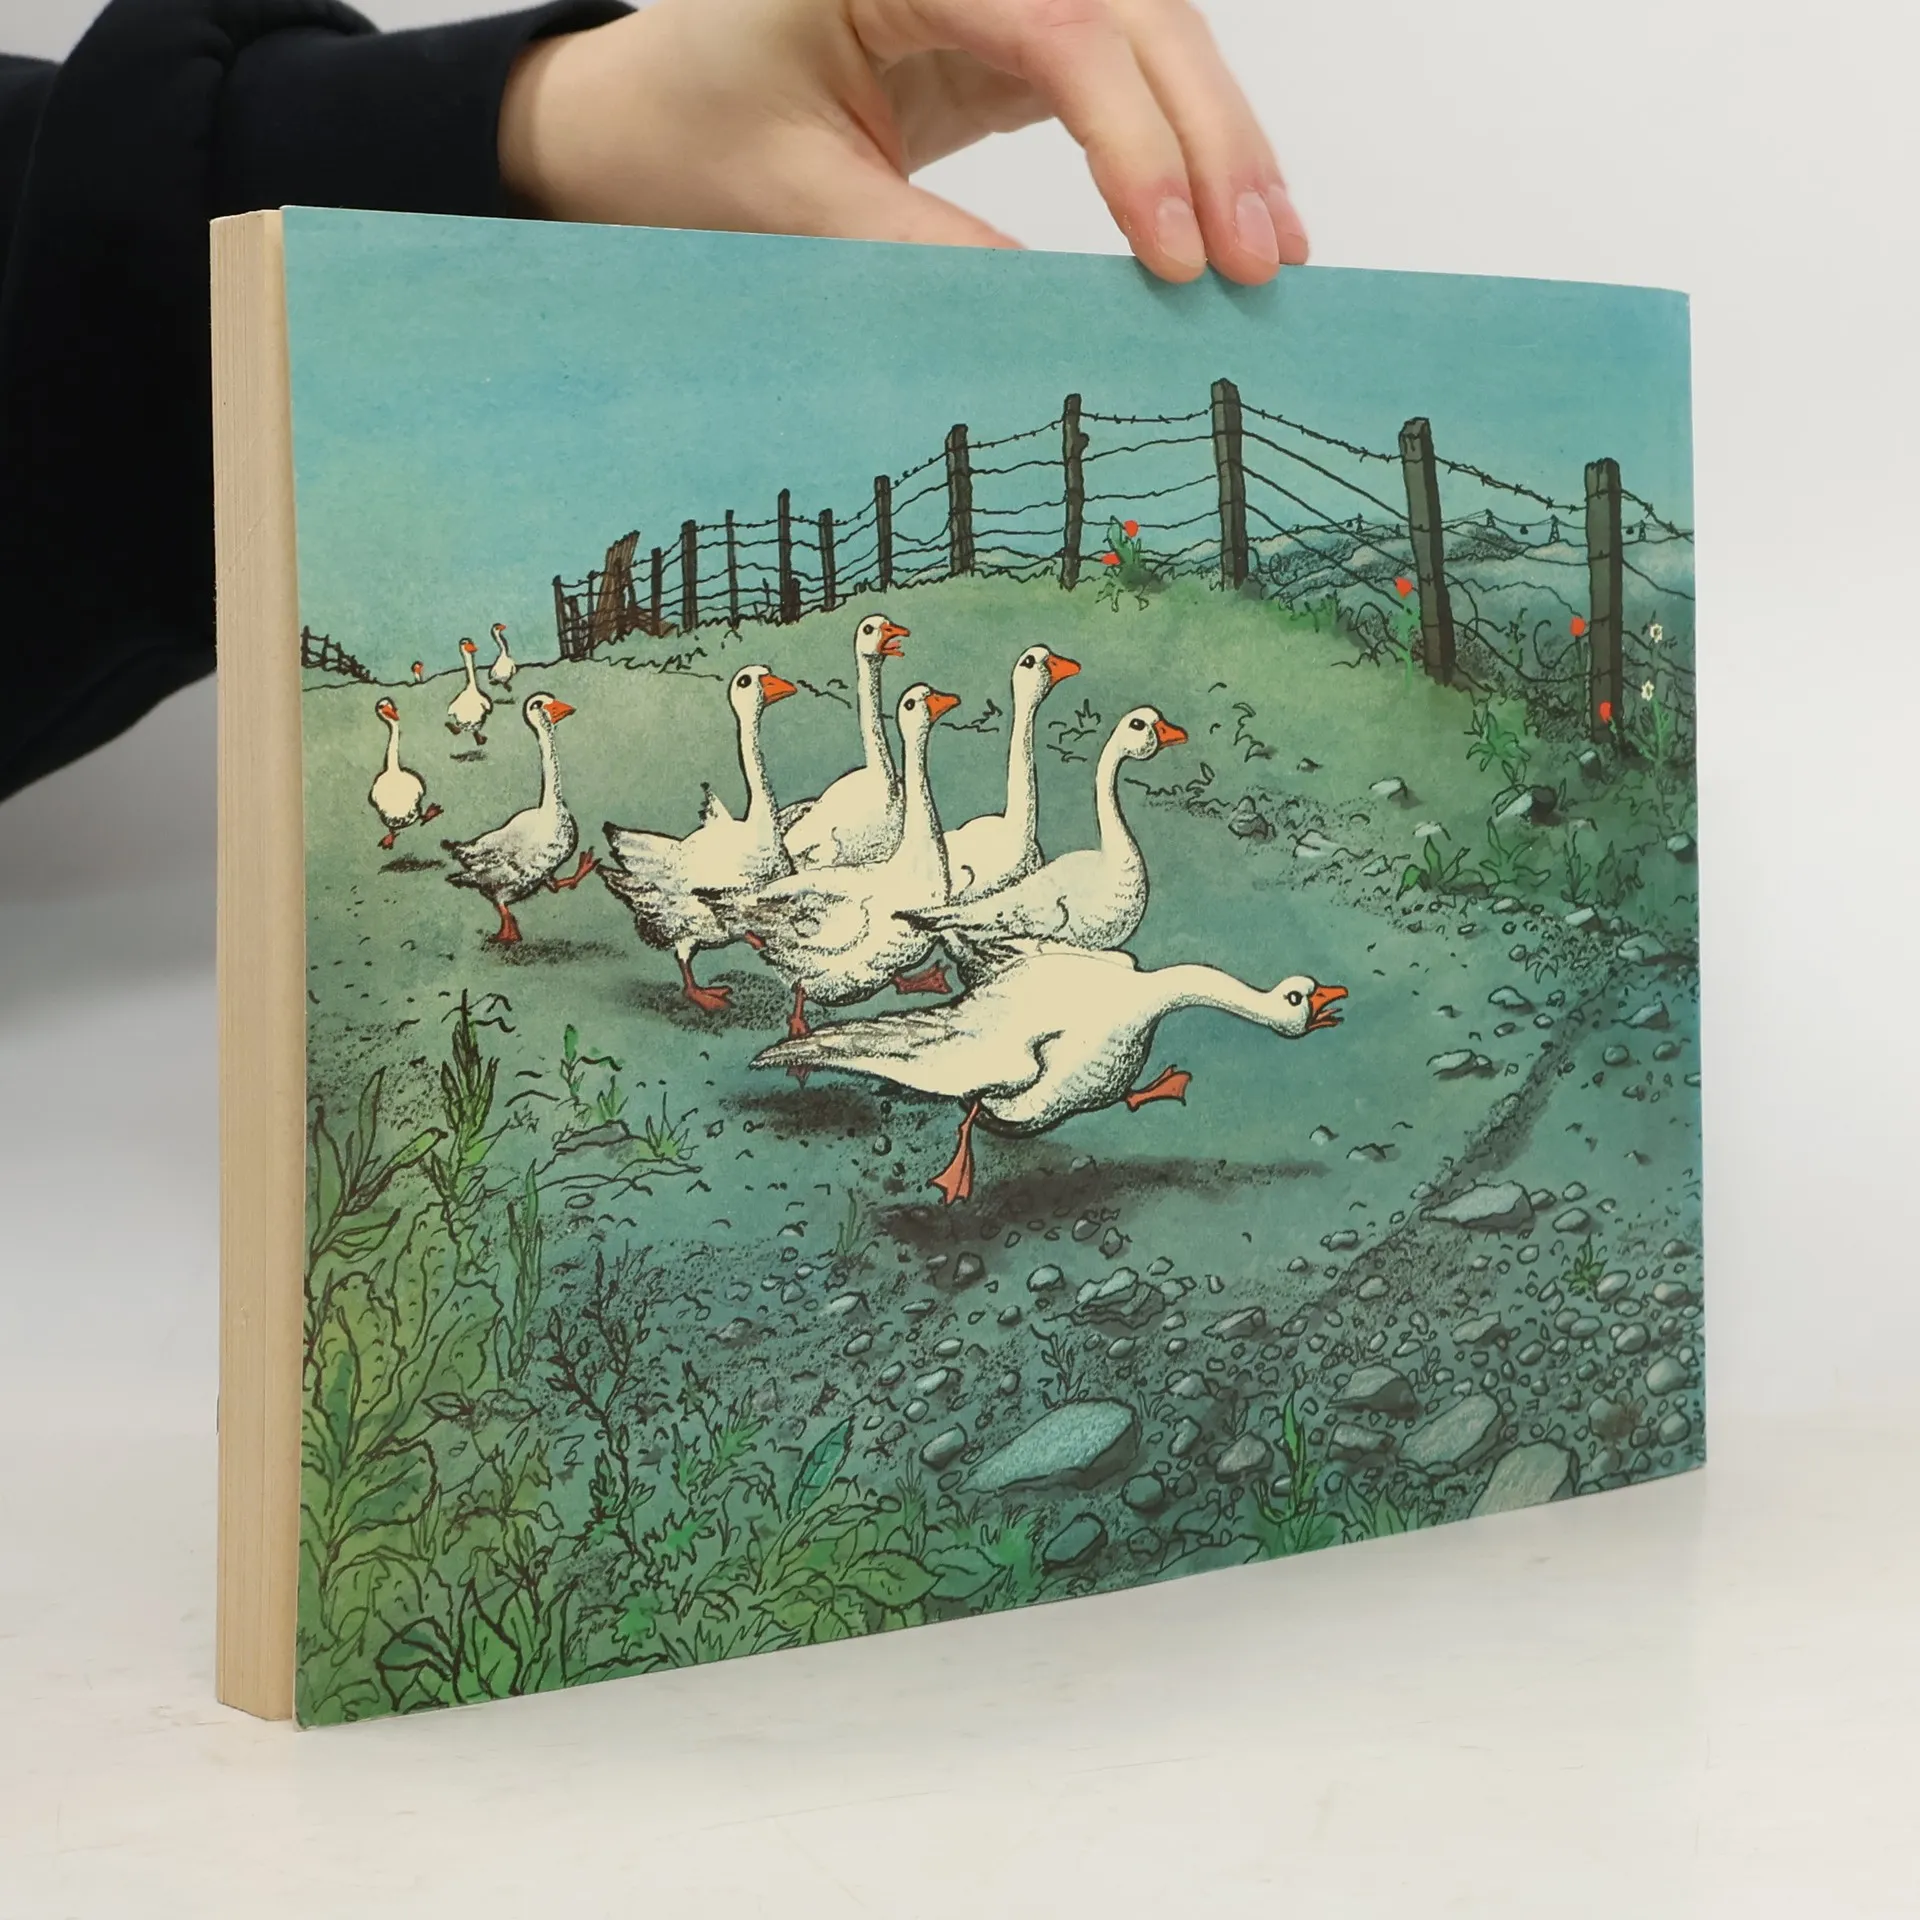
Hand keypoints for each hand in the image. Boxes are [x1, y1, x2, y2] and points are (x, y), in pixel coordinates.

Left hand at [499, 0, 1305, 284]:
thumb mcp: (794, 205)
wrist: (641, 117)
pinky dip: (1176, 146)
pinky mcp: (1012, 31)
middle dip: (1208, 135)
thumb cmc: (689, 140)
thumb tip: (1057, 323)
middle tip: (1260, 259)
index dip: (1131, 138)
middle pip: (1132, 11)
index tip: (1173, 253)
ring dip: (1217, 139)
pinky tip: (1219, 218)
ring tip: (1270, 251)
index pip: (1053, 25)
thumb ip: (924, 252)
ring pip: (1149, 33)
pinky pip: (1122, 72)